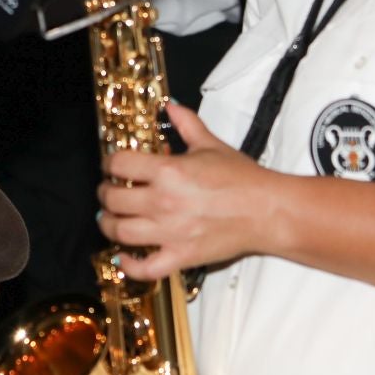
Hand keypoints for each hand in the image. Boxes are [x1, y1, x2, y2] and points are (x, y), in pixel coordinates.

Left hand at [97, 103, 281, 279]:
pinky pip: (146, 268)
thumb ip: (186, 124)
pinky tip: (125, 256)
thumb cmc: (242, 178)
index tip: (112, 166)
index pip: (119, 164)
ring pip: (121, 232)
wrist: (268, 211)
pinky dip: (130, 265)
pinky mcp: (182, 256)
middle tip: (110, 192)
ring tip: (110, 220)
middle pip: (113, 199)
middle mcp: (163, 201)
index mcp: (168, 171)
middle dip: (105, 194)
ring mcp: (171, 232)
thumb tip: (170, 106)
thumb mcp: (210, 144)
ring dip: (109, 225)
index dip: (109, 163)